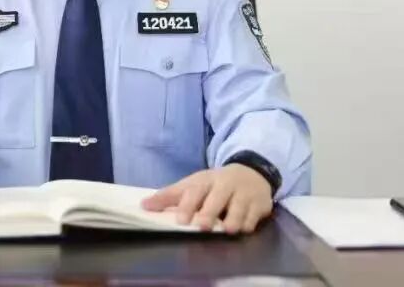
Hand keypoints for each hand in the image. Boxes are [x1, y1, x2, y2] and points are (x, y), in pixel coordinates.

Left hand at [141, 164, 274, 233]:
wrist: (251, 172)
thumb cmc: (215, 184)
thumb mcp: (193, 185)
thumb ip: (169, 196)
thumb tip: (144, 206)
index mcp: (206, 180)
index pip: (195, 191)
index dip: (188, 206)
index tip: (182, 220)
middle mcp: (225, 185)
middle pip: (217, 197)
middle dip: (211, 212)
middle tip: (203, 226)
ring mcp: (244, 194)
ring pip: (239, 207)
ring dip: (234, 219)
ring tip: (228, 229)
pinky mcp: (259, 204)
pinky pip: (254, 216)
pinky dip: (248, 223)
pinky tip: (243, 228)